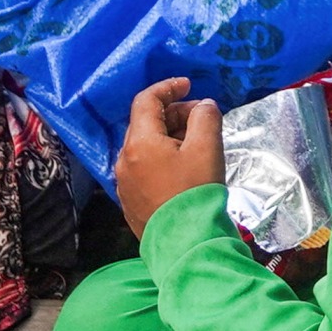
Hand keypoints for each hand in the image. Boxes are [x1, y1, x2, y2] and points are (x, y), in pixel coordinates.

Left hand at [116, 78, 225, 237]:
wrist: (185, 244)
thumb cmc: (195, 192)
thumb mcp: (207, 149)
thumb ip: (205, 118)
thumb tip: (203, 105)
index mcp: (139, 142)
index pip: (146, 101)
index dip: (168, 88)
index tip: (189, 85)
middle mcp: (124, 160)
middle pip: (145, 124)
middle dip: (173, 114)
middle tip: (201, 117)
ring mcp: (124, 183)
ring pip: (145, 147)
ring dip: (168, 136)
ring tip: (196, 143)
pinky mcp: (130, 201)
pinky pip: (144, 167)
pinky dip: (162, 157)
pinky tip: (183, 167)